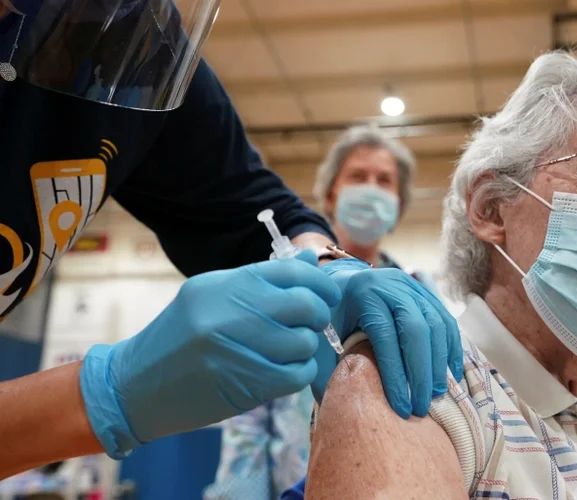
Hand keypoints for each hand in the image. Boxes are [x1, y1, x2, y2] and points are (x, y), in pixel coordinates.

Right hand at [79, 250, 339, 457]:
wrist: (134, 385)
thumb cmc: (178, 336)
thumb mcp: (213, 295)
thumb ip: (263, 280)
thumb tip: (311, 262)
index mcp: (226, 284)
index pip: (292, 272)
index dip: (319, 283)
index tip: (326, 295)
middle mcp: (232, 311)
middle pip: (305, 305)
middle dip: (318, 316)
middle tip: (311, 324)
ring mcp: (237, 349)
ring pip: (304, 343)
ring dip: (306, 348)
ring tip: (291, 350)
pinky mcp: (243, 385)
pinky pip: (296, 375)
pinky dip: (300, 373)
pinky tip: (285, 370)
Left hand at [313, 259, 463, 418]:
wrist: (341, 282)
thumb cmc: (330, 317)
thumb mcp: (323, 337)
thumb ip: (331, 367)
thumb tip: (345, 404)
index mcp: (363, 294)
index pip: (385, 338)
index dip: (395, 376)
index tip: (400, 408)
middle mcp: (391, 285)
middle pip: (417, 330)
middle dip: (422, 373)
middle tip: (421, 406)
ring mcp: (412, 285)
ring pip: (437, 324)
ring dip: (439, 363)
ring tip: (436, 394)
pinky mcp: (426, 292)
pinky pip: (446, 321)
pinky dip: (451, 348)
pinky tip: (450, 374)